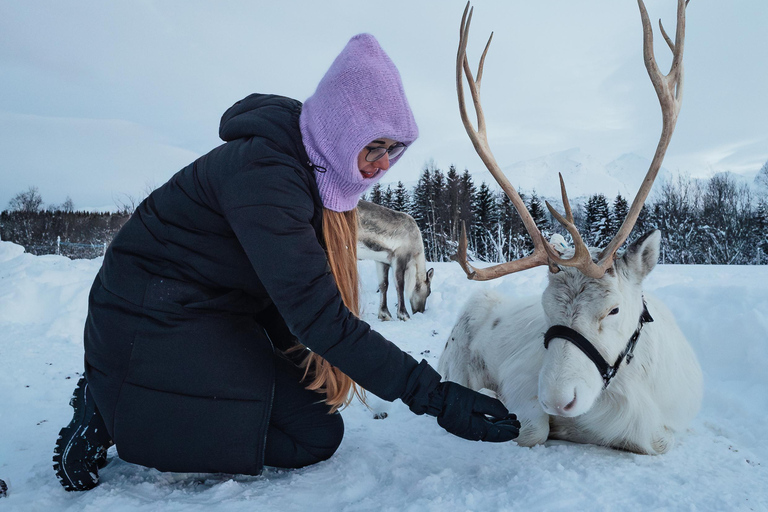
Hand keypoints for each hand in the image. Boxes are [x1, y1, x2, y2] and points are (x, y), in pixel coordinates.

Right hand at [401, 360, 519, 441]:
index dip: (507, 432)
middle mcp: (470, 431)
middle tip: (517, 424)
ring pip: (487, 428)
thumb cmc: (452, 396)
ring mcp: (466, 427)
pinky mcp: (463, 422)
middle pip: (492, 432)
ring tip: (510, 419)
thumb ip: (491, 406)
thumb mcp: (474, 399)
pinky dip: (490, 421)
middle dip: (505, 428)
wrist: (433, 396)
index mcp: (473, 429)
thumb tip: (506, 413)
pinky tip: (496, 417)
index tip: (517, 429)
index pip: (494, 433)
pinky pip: (480, 424)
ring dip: (498, 424)